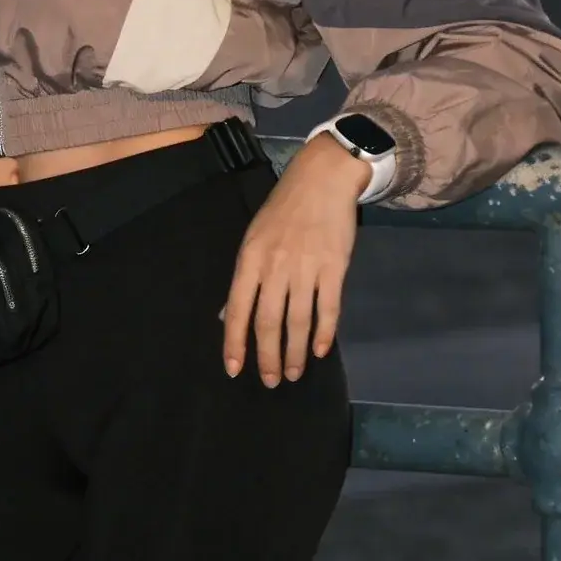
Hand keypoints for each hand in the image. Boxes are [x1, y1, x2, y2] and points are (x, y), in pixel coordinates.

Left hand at [220, 135, 366, 385]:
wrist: (322, 179)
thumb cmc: (284, 209)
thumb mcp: (253, 238)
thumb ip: (244, 279)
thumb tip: (226, 316)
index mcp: (250, 260)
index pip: (236, 310)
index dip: (234, 343)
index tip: (234, 370)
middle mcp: (275, 268)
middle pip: (268, 322)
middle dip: (267, 356)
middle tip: (270, 381)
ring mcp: (306, 269)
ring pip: (298, 321)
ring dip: (294, 353)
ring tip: (293, 373)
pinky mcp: (334, 268)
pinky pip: (328, 309)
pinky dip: (324, 333)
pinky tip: (319, 351)